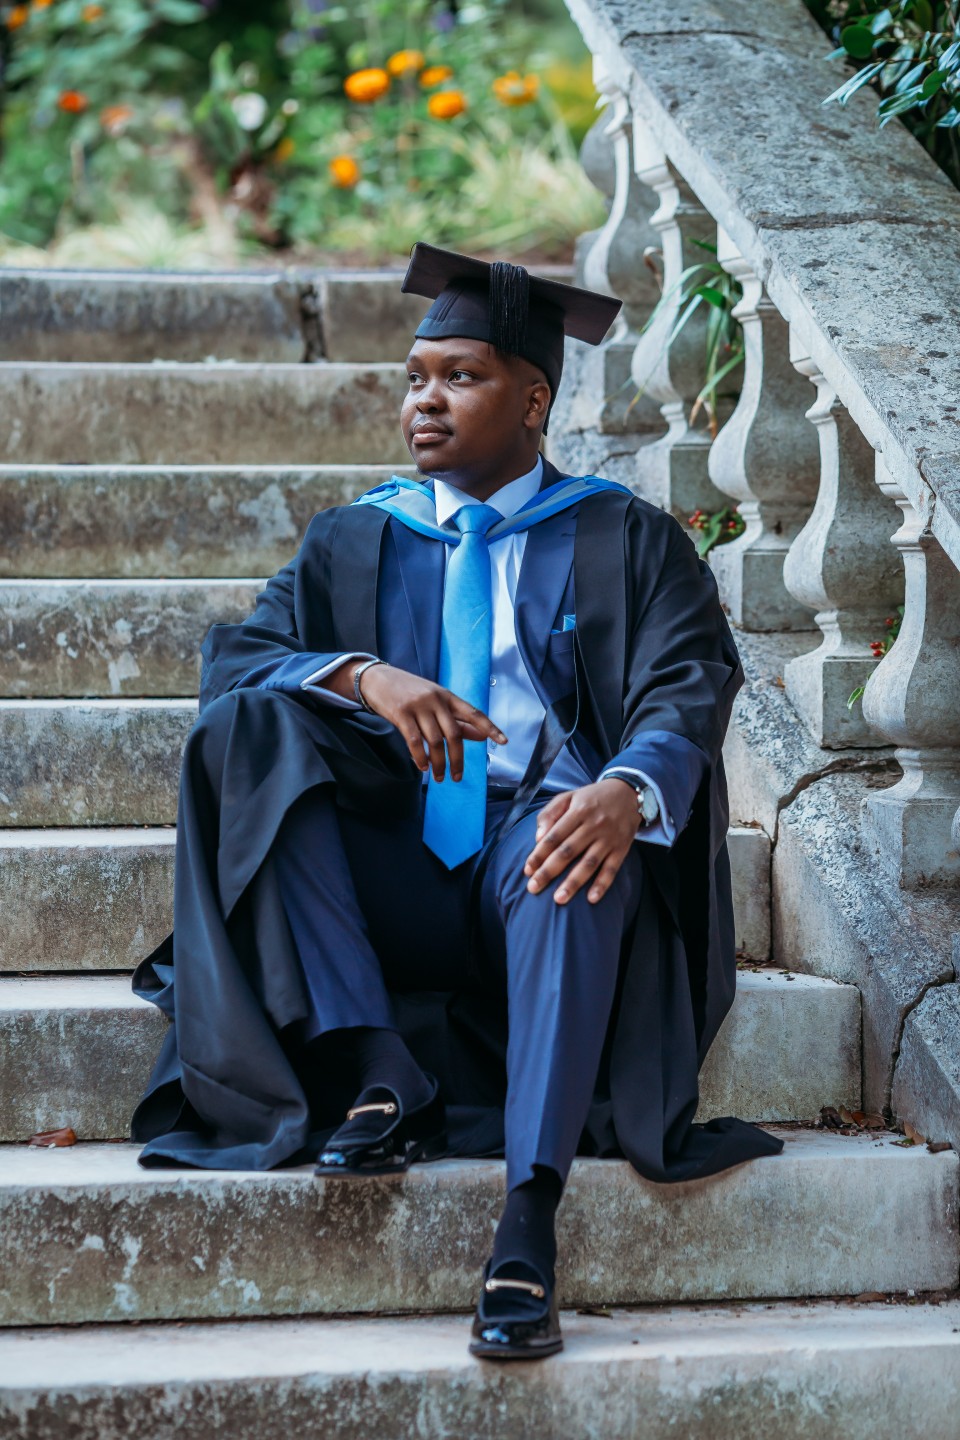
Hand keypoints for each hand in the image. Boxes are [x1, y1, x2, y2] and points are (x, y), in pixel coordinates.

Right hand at [351, 662, 506, 781]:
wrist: (377, 678)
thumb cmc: (409, 692)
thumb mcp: (435, 701)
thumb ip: (457, 719)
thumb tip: (481, 736)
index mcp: (448, 696)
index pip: (473, 713)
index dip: (490, 727)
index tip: (503, 741)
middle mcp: (436, 700)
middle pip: (454, 733)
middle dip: (457, 759)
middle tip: (458, 776)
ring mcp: (418, 706)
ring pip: (435, 740)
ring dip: (438, 763)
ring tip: (439, 777)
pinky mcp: (401, 713)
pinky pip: (414, 741)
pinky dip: (420, 757)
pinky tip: (423, 767)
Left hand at [523, 779, 638, 905]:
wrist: (629, 794)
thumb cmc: (592, 798)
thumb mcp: (569, 797)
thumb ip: (550, 813)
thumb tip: (538, 838)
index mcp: (578, 811)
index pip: (554, 836)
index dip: (539, 854)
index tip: (527, 870)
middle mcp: (594, 825)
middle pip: (568, 852)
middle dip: (549, 871)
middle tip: (533, 888)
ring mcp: (609, 838)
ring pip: (589, 863)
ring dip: (573, 882)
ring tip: (559, 899)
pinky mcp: (622, 848)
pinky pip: (612, 869)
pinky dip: (602, 884)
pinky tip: (591, 898)